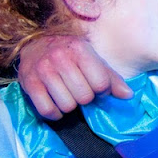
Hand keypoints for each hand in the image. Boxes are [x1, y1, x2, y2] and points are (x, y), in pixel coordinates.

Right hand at [17, 35, 131, 119]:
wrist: (36, 44)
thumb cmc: (71, 54)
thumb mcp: (93, 59)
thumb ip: (111, 78)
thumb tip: (128, 95)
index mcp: (79, 49)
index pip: (101, 83)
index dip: (102, 90)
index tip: (97, 86)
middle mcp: (59, 57)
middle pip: (84, 97)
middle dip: (86, 98)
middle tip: (80, 90)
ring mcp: (42, 70)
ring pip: (67, 106)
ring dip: (70, 105)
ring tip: (67, 94)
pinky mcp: (29, 83)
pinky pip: (47, 110)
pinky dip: (54, 113)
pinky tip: (56, 104)